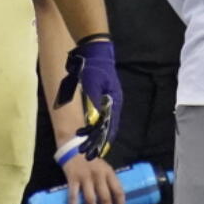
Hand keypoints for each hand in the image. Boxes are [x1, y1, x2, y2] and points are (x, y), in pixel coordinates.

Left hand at [56, 37, 122, 158]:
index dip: (103, 140)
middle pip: (108, 126)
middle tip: (90, 153)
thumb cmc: (94, 67)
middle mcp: (114, 103)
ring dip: (97, 134)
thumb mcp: (93, 84)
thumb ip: (93, 102)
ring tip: (89, 146)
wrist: (96, 49)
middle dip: (99, 140)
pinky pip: (102, 115)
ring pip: (105, 121)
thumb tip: (93, 120)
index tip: (96, 152)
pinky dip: (96, 125)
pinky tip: (90, 130)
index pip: (110, 126)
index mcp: (114, 101)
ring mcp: (110, 99)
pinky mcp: (104, 95)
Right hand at [60, 153, 125, 203]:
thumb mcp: (104, 167)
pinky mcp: (73, 179)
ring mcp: (85, 177)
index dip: (120, 202)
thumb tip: (114, 197)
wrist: (75, 148)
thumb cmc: (91, 160)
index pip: (118, 189)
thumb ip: (108, 179)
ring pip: (90, 199)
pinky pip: (73, 195)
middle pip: (105, 197)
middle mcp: (98, 175)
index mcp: (108, 172)